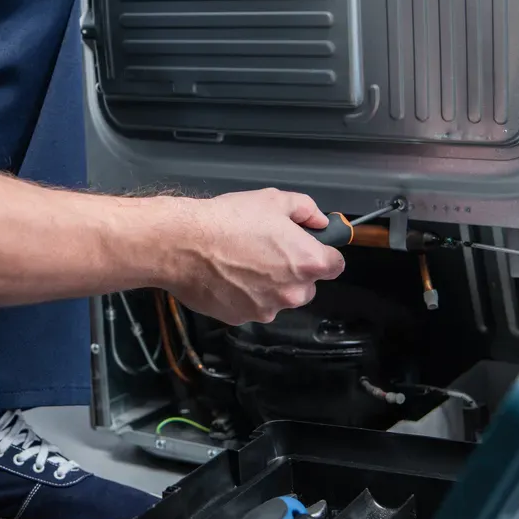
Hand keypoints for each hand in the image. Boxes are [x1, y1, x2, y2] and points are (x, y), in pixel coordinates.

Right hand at [162, 189, 345, 325]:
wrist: (183, 244)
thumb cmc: (226, 221)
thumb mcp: (273, 200)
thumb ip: (306, 210)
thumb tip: (318, 221)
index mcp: (307, 262)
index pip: (335, 266)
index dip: (322, 254)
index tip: (308, 248)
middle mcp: (292, 292)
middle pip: (307, 286)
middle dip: (293, 272)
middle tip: (268, 251)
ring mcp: (266, 309)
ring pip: (278, 299)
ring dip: (268, 286)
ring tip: (242, 262)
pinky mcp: (241, 318)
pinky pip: (251, 307)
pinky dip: (244, 295)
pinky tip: (227, 274)